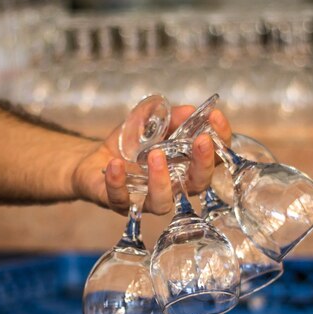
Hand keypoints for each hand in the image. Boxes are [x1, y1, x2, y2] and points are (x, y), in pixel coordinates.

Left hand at [73, 105, 231, 214]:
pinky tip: (116, 164)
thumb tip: (190, 110)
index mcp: (186, 167)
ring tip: (155, 154)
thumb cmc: (129, 146)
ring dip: (161, 180)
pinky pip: (120, 198)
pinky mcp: (118, 203)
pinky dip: (118, 181)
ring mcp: (146, 199)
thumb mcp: (150, 123)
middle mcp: (172, 187)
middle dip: (202, 164)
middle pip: (198, 185)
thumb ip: (170, 117)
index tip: (216, 116)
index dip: (221, 138)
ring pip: (162, 202)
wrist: (92, 161)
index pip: (214, 157)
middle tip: (201, 141)